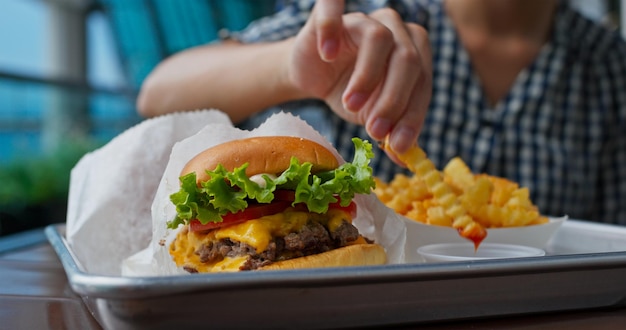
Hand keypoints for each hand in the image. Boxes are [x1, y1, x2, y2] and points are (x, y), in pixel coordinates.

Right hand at [288, 0, 431, 154]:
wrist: (313, 75)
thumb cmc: (350, 93)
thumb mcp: (372, 116)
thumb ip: (392, 132)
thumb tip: (404, 157)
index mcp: (415, 54)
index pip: (423, 84)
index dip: (413, 116)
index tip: (399, 145)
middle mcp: (397, 30)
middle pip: (407, 60)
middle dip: (393, 100)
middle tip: (375, 131)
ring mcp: (365, 19)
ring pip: (379, 39)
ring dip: (366, 77)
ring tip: (350, 105)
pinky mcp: (332, 15)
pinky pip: (334, 11)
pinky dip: (331, 31)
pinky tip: (328, 55)